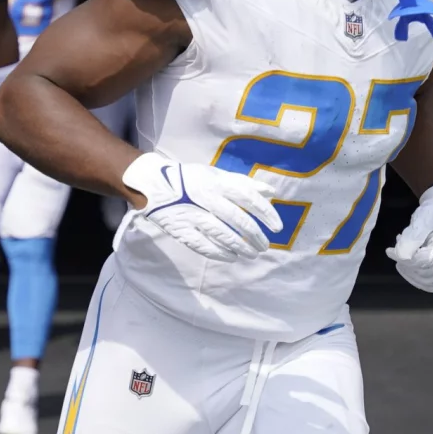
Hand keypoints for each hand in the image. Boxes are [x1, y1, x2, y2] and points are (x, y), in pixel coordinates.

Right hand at [122, 152, 282, 262]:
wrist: (155, 184)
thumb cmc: (191, 179)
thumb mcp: (217, 175)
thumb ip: (244, 183)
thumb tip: (271, 192)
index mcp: (217, 183)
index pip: (248, 198)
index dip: (266, 213)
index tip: (277, 227)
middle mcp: (206, 198)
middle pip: (237, 219)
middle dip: (255, 235)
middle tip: (265, 245)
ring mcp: (193, 215)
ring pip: (222, 234)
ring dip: (241, 246)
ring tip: (252, 253)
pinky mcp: (181, 229)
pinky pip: (203, 245)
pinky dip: (219, 253)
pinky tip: (231, 257)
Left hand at [386, 183, 432, 292]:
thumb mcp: (423, 217)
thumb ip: (412, 236)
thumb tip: (400, 256)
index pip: (426, 259)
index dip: (405, 258)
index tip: (391, 250)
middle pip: (425, 271)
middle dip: (405, 262)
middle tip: (396, 249)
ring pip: (426, 280)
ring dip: (408, 270)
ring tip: (403, 254)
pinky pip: (431, 285)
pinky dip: (416, 278)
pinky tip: (408, 267)